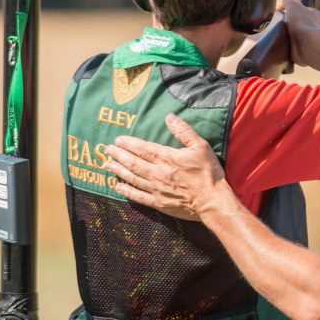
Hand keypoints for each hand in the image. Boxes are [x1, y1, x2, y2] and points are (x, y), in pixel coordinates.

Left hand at [106, 114, 236, 220]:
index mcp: (167, 158)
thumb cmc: (208, 172)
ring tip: (108, 164)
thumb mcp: (200, 146)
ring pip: (132, 178)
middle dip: (119, 155)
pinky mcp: (158, 202)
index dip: (129, 143)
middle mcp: (157, 173)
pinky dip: (126, 191)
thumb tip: (169, 117)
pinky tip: (117, 187)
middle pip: (133, 163)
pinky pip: (138, 196)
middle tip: (108, 150)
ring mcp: (156, 189)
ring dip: (119, 170)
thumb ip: (184, 131)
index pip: (143, 149)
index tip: (118, 140)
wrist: (212, 200)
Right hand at [282, 0, 319, 66]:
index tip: (282, 12)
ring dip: (288, 35)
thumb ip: (287, 0)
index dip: (293, 10)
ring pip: (296, 35)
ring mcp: (309, 40)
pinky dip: (287, 46)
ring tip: (277, 33)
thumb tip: (281, 0)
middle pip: (299, 23)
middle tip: (278, 23)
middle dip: (290, 23)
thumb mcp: (293, 5)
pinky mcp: (303, 51)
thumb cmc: (303, 23)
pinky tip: (281, 43)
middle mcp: (314, 27)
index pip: (304, 10)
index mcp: (315, 14)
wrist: (306, 45)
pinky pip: (293, 47)